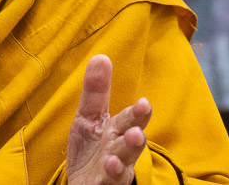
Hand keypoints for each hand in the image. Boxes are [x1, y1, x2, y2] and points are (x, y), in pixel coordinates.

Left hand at [66, 55, 151, 184]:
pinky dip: (112, 173)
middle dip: (136, 135)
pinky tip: (110, 165)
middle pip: (131, 143)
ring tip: (130, 143)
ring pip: (124, 163)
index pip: (128, 120)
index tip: (144, 103)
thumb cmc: (91, 149)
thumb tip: (101, 56)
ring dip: (127, 154)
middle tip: (137, 130)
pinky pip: (109, 181)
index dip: (136, 113)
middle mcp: (119, 151)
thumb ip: (96, 91)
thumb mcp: (88, 118)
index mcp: (116, 131)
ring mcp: (113, 170)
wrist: (84, 181)